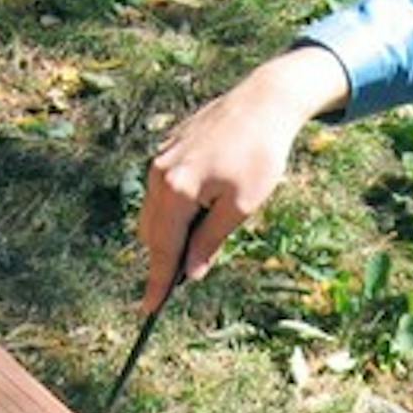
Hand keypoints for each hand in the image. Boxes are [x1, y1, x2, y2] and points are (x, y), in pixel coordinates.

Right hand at [136, 45, 347, 310]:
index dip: (157, 283)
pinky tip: (196, 213)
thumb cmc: (260, 155)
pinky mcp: (167, 150)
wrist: (262, 102)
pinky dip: (171, 211)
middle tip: (177, 284)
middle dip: (162, 260)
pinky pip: (161, 191)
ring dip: (168, 234)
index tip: (150, 310)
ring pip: (154, 212)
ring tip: (195, 245)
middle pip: (152, 233)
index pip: (163, 248)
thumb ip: (210, 240)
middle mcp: (160, 175)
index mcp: (178, 190)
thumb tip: (189, 272)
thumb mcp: (242, 206)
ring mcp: (160, 159)